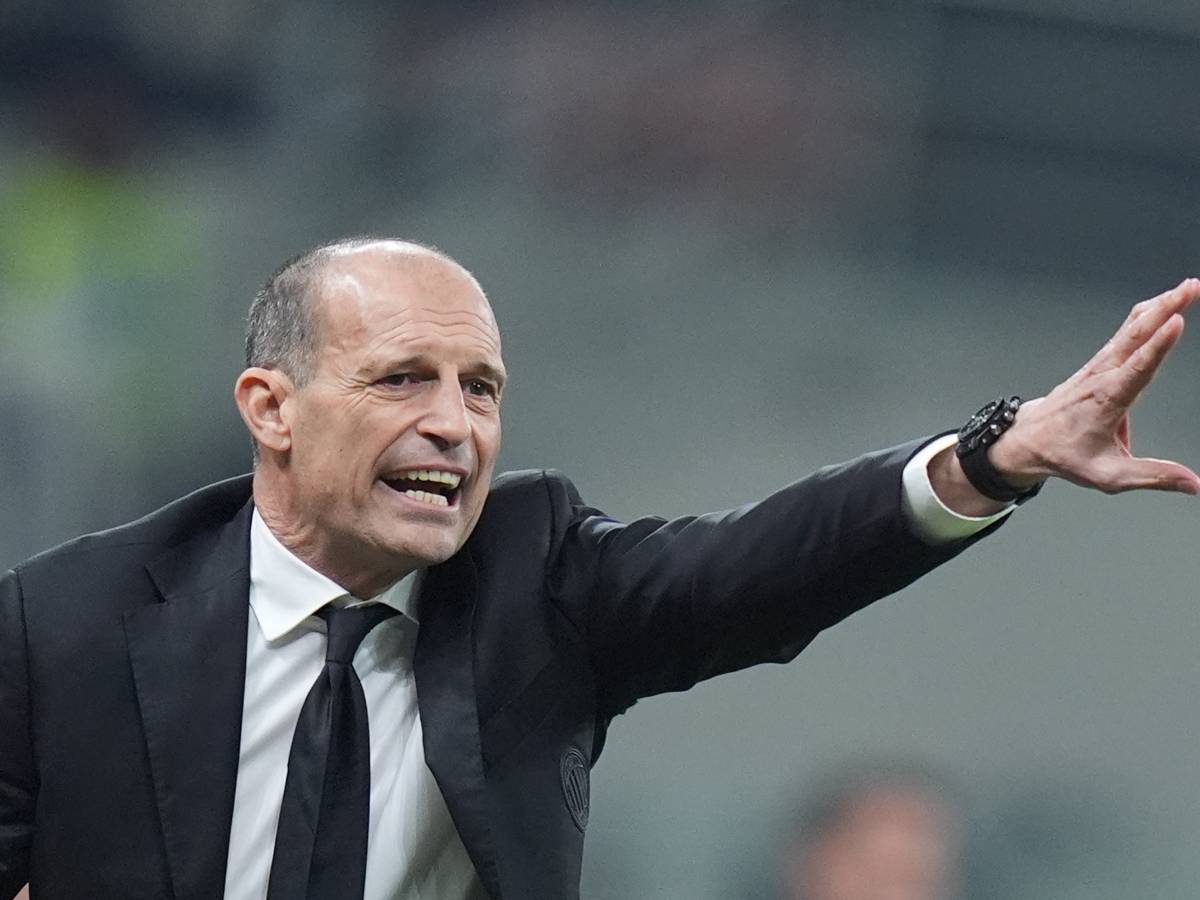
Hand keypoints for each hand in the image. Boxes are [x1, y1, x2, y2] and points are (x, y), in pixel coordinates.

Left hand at [989, 278, 1199, 495]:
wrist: (1027, 440)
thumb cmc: (1066, 456)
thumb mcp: (1108, 476)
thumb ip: (1153, 477)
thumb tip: (1195, 485)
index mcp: (1107, 400)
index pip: (1138, 368)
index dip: (1158, 345)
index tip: (1177, 321)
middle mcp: (1103, 376)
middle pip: (1136, 337)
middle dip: (1165, 310)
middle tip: (1193, 288)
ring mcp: (1099, 367)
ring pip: (1130, 329)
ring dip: (1159, 306)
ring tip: (1187, 287)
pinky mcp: (1099, 364)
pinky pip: (1124, 334)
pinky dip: (1144, 316)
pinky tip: (1161, 302)